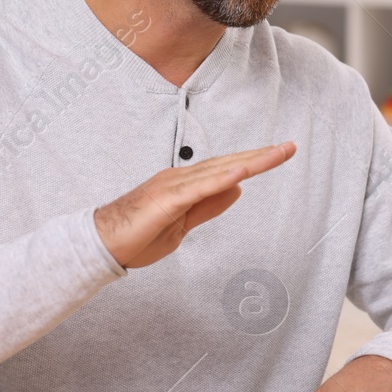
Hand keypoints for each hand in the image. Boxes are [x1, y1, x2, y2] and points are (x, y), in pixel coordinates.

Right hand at [94, 143, 295, 267]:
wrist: (101, 245)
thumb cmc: (137, 235)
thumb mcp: (183, 224)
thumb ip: (208, 206)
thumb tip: (237, 190)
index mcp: (185, 184)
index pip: (225, 169)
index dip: (253, 161)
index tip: (278, 154)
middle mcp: (181, 178)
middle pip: (228, 163)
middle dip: (260, 155)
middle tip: (290, 146)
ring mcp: (173, 186)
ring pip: (219, 170)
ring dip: (250, 161)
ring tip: (277, 154)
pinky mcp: (166, 200)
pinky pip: (199, 188)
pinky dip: (222, 179)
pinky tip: (242, 173)